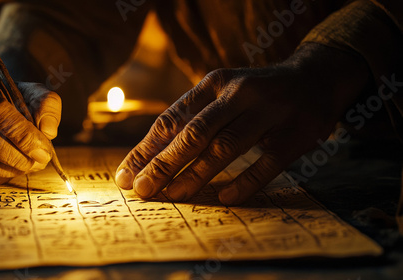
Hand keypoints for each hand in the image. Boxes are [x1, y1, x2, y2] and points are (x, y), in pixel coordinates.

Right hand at [0, 72, 61, 184]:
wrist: (2, 109)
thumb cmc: (21, 101)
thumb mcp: (39, 95)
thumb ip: (48, 106)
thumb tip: (47, 131)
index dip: (20, 132)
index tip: (43, 147)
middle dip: (17, 155)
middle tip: (41, 159)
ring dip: (10, 167)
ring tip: (32, 165)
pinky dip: (1, 175)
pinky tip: (17, 168)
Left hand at [115, 43, 369, 204]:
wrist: (317, 77)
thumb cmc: (256, 93)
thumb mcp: (223, 93)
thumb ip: (193, 118)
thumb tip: (151, 156)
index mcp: (214, 83)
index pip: (172, 119)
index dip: (147, 148)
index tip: (127, 174)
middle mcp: (239, 93)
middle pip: (194, 133)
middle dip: (163, 164)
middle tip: (142, 190)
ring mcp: (269, 112)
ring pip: (225, 147)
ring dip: (196, 175)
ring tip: (173, 196)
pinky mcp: (295, 134)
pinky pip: (265, 163)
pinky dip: (244, 183)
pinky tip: (225, 199)